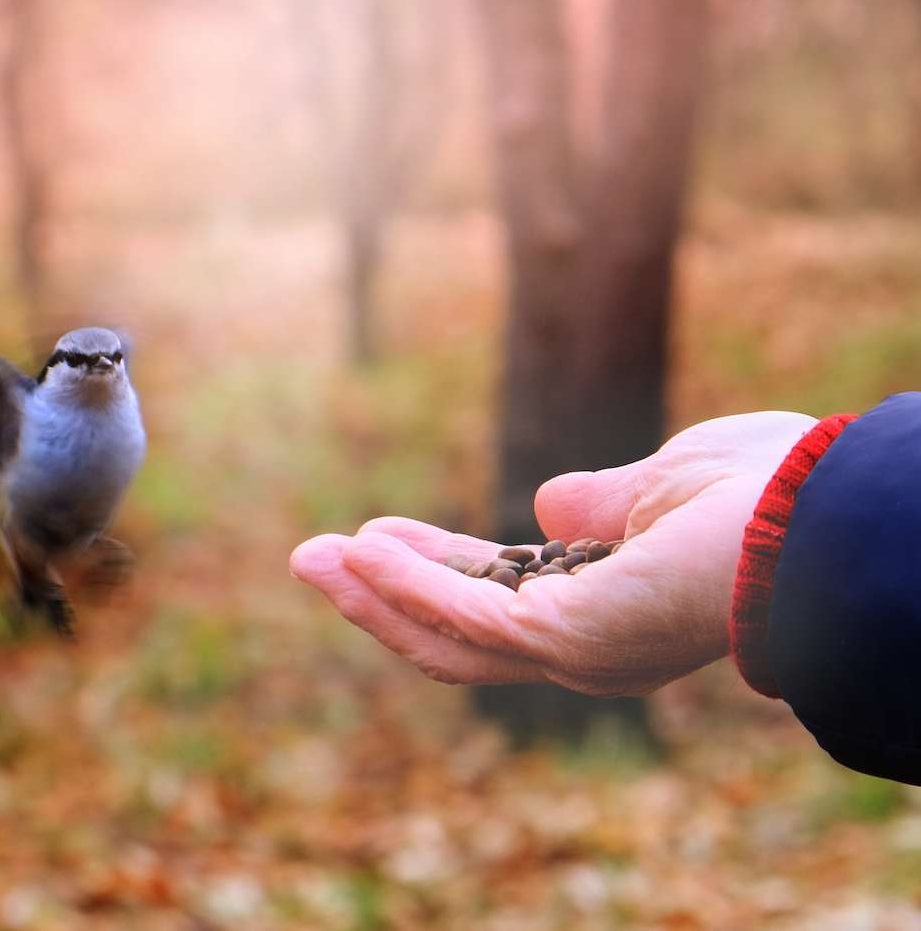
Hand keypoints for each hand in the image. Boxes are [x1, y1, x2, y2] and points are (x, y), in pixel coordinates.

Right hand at [289, 412, 817, 695]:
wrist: (823, 514)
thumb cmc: (768, 492)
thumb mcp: (663, 480)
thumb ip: (601, 500)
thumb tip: (548, 505)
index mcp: (611, 612)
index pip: (497, 599)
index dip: (428, 570)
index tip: (370, 537)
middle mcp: (589, 649)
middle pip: (454, 635)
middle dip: (376, 596)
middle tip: (309, 557)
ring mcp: (577, 653)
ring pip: (446, 639)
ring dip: (372, 597)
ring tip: (310, 558)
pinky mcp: (565, 639)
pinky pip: (464, 614)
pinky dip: (405, 585)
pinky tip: (360, 550)